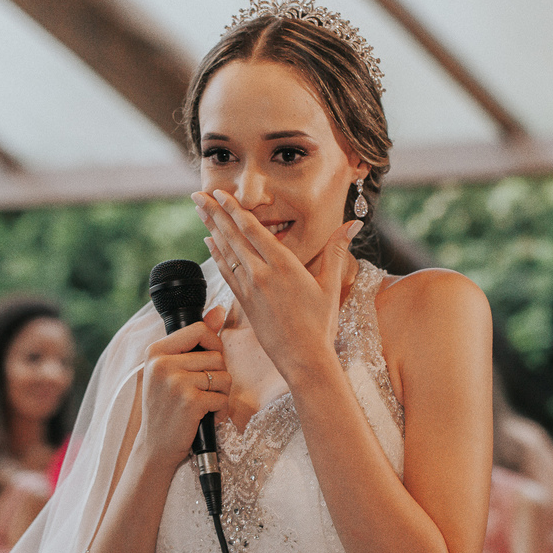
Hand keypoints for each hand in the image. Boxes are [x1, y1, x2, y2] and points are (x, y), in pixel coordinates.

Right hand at [139, 306, 228, 466]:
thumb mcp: (171, 370)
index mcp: (156, 351)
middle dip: (218, 375)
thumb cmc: (166, 407)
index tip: (208, 362)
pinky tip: (206, 417)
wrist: (155, 447)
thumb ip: (194, 340)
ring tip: (205, 404)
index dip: (214, 344)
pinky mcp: (190, 401)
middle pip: (216, 355)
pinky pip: (223, 397)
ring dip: (221, 394)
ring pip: (223, 376)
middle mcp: (163, 364)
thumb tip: (220, 311)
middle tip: (204, 391)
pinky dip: (220, 410)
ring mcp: (176, 382)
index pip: (199, 329)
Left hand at [193, 189, 361, 380]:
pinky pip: (226, 272)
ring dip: (211, 228)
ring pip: (226, 252)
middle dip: (214, 212)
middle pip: (233, 236)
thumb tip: (355, 223)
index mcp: (284, 265)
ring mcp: (250, 289)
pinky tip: (209, 242)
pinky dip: (216, 254)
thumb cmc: (321, 324)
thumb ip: (337, 250)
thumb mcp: (332, 284)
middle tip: (197, 194)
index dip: (234, 208)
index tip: (220, 192)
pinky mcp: (244, 303)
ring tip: (199, 210)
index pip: (252, 229)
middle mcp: (262, 274)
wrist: (303, 359)